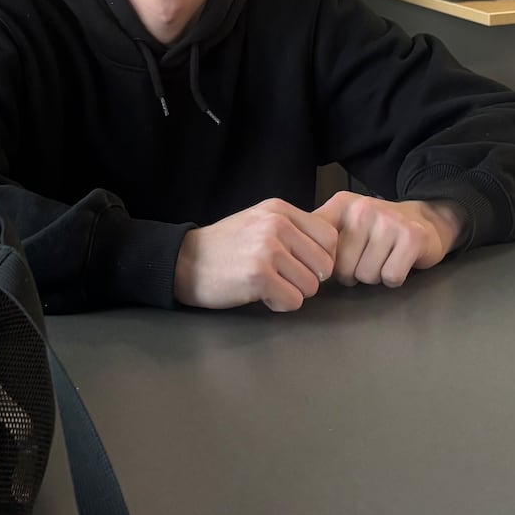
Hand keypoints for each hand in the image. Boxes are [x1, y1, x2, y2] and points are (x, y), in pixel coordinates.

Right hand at [173, 198, 340, 312]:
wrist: (184, 261)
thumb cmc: (225, 247)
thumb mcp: (259, 222)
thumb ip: (292, 230)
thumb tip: (329, 253)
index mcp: (279, 210)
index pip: (329, 237)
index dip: (321, 257)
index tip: (302, 265)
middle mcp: (277, 225)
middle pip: (325, 264)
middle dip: (308, 278)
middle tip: (283, 278)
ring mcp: (268, 250)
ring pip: (311, 286)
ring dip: (292, 292)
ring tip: (268, 285)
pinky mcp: (259, 276)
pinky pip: (293, 301)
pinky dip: (279, 304)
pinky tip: (261, 295)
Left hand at [313, 193, 465, 288]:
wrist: (426, 219)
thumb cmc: (377, 229)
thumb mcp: (344, 223)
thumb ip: (317, 236)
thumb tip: (288, 256)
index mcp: (341, 205)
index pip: (318, 248)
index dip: (325, 265)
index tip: (333, 264)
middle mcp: (362, 208)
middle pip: (342, 269)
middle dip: (354, 273)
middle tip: (368, 258)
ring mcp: (388, 221)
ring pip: (366, 276)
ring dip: (375, 276)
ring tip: (383, 258)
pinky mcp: (412, 237)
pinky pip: (391, 277)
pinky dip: (394, 278)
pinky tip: (397, 262)